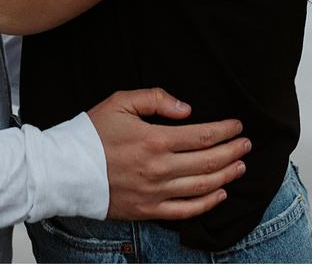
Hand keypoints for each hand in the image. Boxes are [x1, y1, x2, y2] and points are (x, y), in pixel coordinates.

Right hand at [88, 88, 250, 220]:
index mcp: (154, 140)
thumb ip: (155, 99)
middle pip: (208, 162)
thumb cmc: (90, 134)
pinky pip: (185, 211)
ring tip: (240, 166)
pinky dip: (207, 203)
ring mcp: (155, 193)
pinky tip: (220, 194)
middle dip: (232, 151)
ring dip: (226, 176)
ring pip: (202, 186)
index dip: (224, 131)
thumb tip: (186, 109)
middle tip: (246, 144)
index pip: (201, 136)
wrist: (65, 170)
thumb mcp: (120, 102)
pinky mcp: (148, 210)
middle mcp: (159, 169)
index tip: (237, 126)